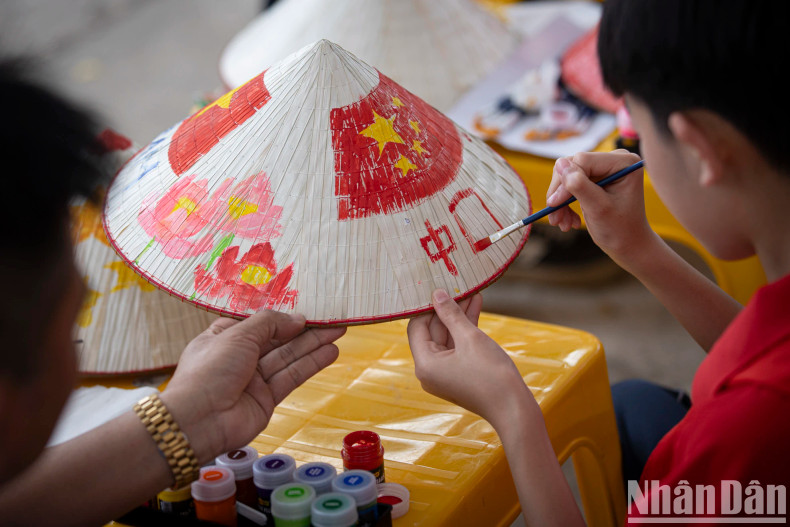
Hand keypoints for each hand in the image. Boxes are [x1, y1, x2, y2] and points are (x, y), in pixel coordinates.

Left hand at [162, 311, 345, 462]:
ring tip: (339, 331)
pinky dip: (311, 365)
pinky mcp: (267, 400)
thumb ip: (269, 323)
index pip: (257, 322)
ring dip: (313, 345)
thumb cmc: (210, 371)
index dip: (281, 315)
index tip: (305, 307)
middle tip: (332, 318)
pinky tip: (330, 352)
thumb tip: (296, 319)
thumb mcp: (237, 335)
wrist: (199, 421)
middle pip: (277, 339)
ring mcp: (253, 380)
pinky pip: (291, 377)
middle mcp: (239, 357)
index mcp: (224, 337)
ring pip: (288, 357)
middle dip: (304, 329)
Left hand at [407, 290, 531, 429]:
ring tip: (471, 291)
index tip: (438, 287)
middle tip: (457, 286)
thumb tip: (436, 294)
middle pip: (433, 331)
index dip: (427, 306)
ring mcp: (444, 373)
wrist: (514, 408)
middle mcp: (429, 370)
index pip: (417, 327)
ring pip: (448, 337)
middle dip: (447, 308)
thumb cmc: (490, 374)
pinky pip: (458, 347)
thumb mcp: (470, 337)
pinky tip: (476, 306)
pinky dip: (466, 330)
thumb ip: (451, 314)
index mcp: (424, 364)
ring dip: (459, 316)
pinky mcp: (459, 374)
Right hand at [546, 150, 652, 267]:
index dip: (565, 181)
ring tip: (561, 223)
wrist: (629, 245)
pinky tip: (569, 220)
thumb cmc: (620, 230)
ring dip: (560, 201)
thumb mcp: (598, 208)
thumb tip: (560, 164)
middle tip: (555, 218)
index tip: (554, 204)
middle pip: (573, 166)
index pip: (583, 161)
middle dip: (561, 193)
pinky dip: (565, 202)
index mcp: (624, 163)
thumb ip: (579, 185)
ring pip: (567, 175)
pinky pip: (570, 183)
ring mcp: (604, 169)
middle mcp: (615, 160)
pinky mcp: (595, 179)